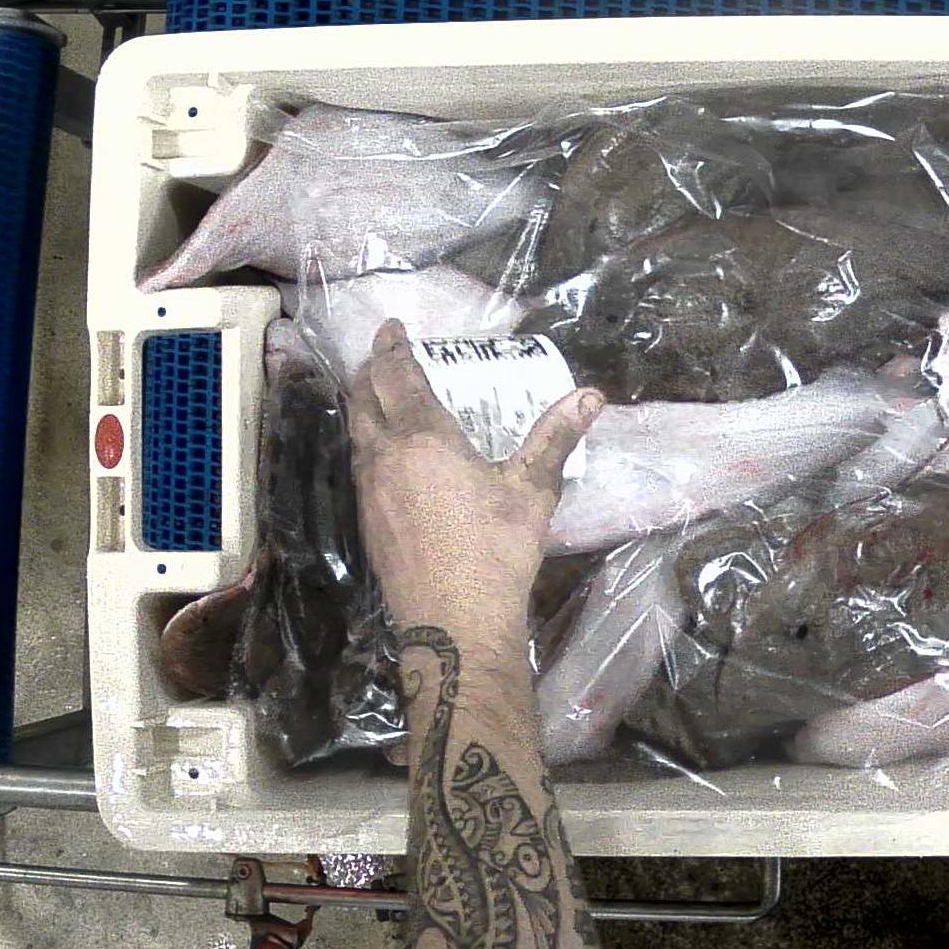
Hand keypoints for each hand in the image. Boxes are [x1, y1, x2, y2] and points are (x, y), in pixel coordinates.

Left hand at [349, 320, 602, 645]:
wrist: (453, 621)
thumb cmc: (496, 551)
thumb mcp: (532, 491)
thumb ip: (555, 438)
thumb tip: (591, 397)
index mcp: (423, 440)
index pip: (398, 378)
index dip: (392, 348)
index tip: (392, 327)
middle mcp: (385, 458)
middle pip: (362, 401)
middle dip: (370, 373)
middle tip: (385, 359)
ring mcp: (369, 492)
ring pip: (357, 435)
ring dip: (365, 410)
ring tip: (384, 401)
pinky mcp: (368, 522)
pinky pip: (362, 466)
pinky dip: (370, 444)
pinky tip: (392, 457)